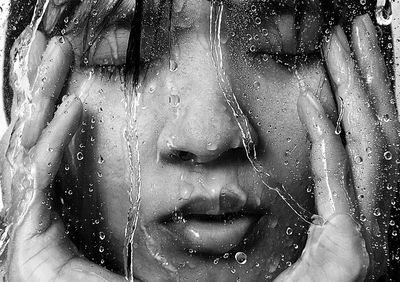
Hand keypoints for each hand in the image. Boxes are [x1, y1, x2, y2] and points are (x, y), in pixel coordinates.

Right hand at [0, 27, 126, 281]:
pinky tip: (74, 106)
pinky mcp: (26, 228)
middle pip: (32, 133)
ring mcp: (22, 214)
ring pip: (30, 142)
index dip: (52, 108)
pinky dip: (57, 136)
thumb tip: (145, 193)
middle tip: (55, 46)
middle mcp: (28, 204)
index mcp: (45, 205)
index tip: (66, 75)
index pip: (45, 146)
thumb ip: (115, 215)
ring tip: (58, 55)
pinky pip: (42, 173)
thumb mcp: (105, 242)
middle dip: (40, 86)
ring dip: (45, 95)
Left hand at [275, 14, 398, 280]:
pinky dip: (325, 134)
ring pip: (367, 146)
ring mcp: (369, 237)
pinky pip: (337, 178)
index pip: (376, 140)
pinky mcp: (348, 252)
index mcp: (376, 215)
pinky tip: (313, 98)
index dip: (372, 92)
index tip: (358, 54)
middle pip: (380, 132)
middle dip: (370, 77)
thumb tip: (326, 141)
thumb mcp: (326, 234)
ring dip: (354, 91)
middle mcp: (382, 220)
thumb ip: (332, 189)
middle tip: (356, 32)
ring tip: (340, 47)